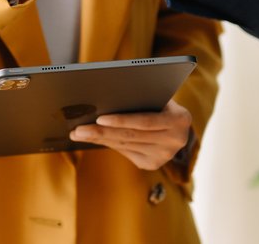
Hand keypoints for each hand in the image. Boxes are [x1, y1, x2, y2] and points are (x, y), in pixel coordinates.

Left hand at [69, 99, 192, 170]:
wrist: (177, 124)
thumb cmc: (161, 100)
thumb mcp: (158, 95)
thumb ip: (141, 95)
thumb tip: (104, 96)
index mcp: (180, 119)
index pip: (145, 121)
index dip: (121, 120)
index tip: (99, 118)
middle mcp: (175, 141)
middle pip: (131, 136)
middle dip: (101, 132)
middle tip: (78, 129)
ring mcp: (164, 156)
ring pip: (125, 145)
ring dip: (98, 139)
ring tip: (78, 133)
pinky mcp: (153, 164)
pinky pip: (125, 152)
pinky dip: (107, 144)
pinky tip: (92, 138)